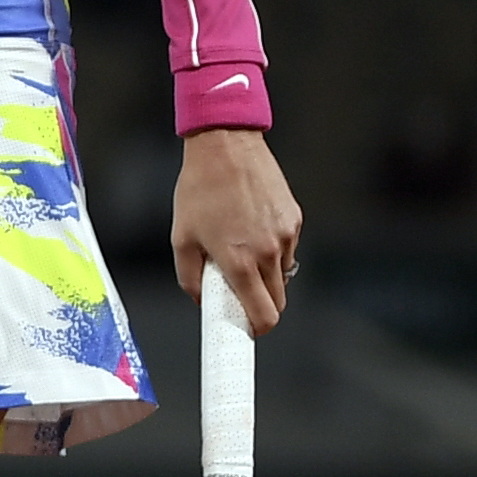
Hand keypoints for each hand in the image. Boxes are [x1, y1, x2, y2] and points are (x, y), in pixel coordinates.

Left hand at [172, 127, 302, 334]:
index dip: (258, 329)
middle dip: (261, 305)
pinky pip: (288, 249)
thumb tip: (202, 300)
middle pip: (278, 301)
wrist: (226, 146)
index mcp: (239, 261)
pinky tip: (252, 228)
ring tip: (241, 250)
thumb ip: (190, 278)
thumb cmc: (198, 190)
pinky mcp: (295, 219)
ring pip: (283, 275)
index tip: (249, 330)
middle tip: (239, 294)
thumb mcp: (181, 238)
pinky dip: (273, 251)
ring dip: (266, 276)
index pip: (264, 315)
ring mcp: (286, 235)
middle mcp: (268, 252)